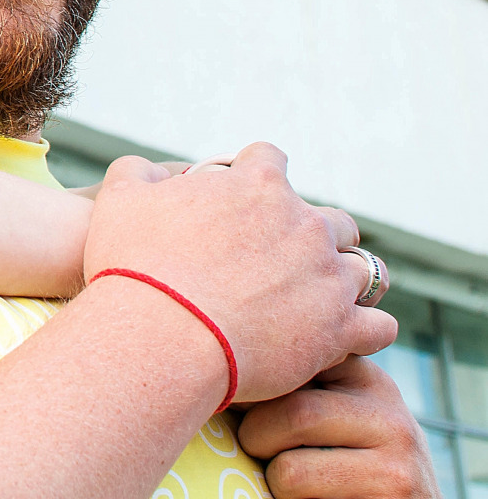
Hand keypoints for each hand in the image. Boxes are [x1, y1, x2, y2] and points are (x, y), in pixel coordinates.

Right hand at [84, 142, 397, 402]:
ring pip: (364, 271)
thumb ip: (139, 173)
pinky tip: (339, 340)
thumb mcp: (120, 200)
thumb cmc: (134, 267)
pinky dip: (365, 332)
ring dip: (343, 283)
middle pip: (334, 219)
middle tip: (282, 263)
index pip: (269, 158)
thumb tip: (149, 172)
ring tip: (316, 305)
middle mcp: (304, 223)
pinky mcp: (340, 330)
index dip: (256, 176)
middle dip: (315, 235)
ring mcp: (328, 277)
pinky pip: (379, 327)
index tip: (242, 202)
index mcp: (256, 185)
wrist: (158, 336)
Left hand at [238, 356, 461, 498]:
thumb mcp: (341, 411)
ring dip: (276, 489)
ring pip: (290, 473)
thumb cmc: (354, 463)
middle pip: (291, 416)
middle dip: (255, 440)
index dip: (256, 389)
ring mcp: (398, 476)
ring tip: (295, 491)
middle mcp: (393, 424)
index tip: (241, 400)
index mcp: (371, 384)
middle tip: (259, 454)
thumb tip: (221, 368)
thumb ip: (300, 383)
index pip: (296, 365)